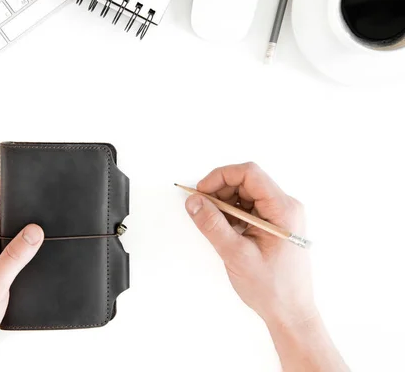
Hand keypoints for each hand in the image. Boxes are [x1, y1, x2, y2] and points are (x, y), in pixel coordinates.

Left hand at [0, 180, 43, 371]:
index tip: (23, 172)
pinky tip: (37, 252)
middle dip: (18, 199)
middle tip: (41, 191)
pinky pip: (9, 252)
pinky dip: (23, 246)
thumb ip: (13, 258)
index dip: (3, 182)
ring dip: (22, 223)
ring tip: (44, 217)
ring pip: (5, 233)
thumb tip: (34, 229)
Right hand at [185, 163, 348, 370]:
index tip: (201, 192)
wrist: (291, 313)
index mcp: (283, 209)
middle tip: (202, 209)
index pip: (249, 173)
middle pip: (246, 181)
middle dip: (220, 191)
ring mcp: (280, 216)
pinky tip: (226, 232)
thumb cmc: (273, 288)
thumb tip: (194, 202)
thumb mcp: (237, 255)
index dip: (220, 177)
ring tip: (215, 225)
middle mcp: (285, 208)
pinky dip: (232, 215)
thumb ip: (212, 225)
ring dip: (225, 204)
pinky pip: (249, 208)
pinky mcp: (273, 225)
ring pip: (246, 194)